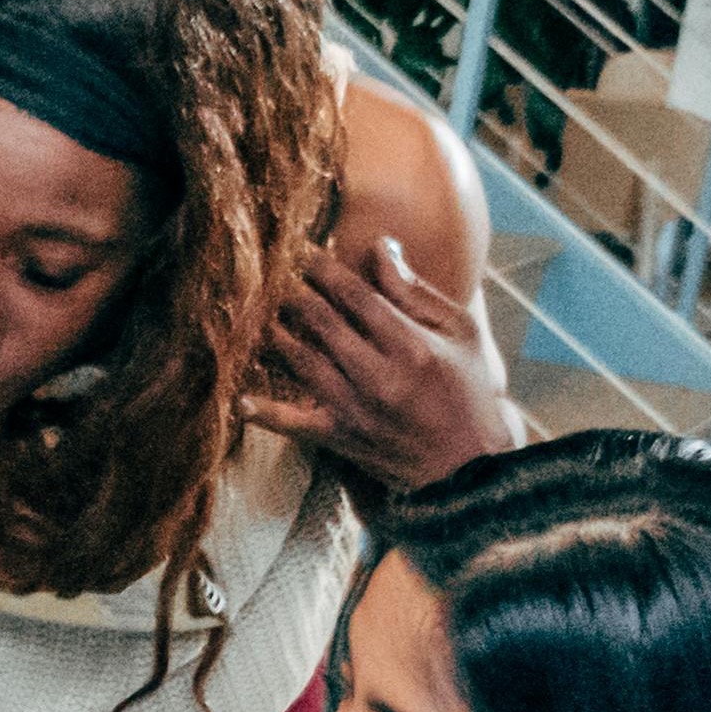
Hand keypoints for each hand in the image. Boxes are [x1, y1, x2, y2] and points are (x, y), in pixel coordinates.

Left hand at [245, 234, 522, 493]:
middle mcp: (378, 376)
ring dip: (274, 333)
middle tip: (269, 271)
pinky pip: (294, 424)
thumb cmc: (468, 388)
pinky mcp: (341, 438)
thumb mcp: (459, 332)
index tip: (300, 249)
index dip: (322, 268)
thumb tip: (381, 247)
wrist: (469, 464)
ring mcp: (355, 409)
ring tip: (253, 309)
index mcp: (410, 345)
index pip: (354, 296)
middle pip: (321, 323)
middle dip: (292, 292)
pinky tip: (240, 400)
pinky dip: (266, 413)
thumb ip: (415, 291)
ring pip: (301, 362)